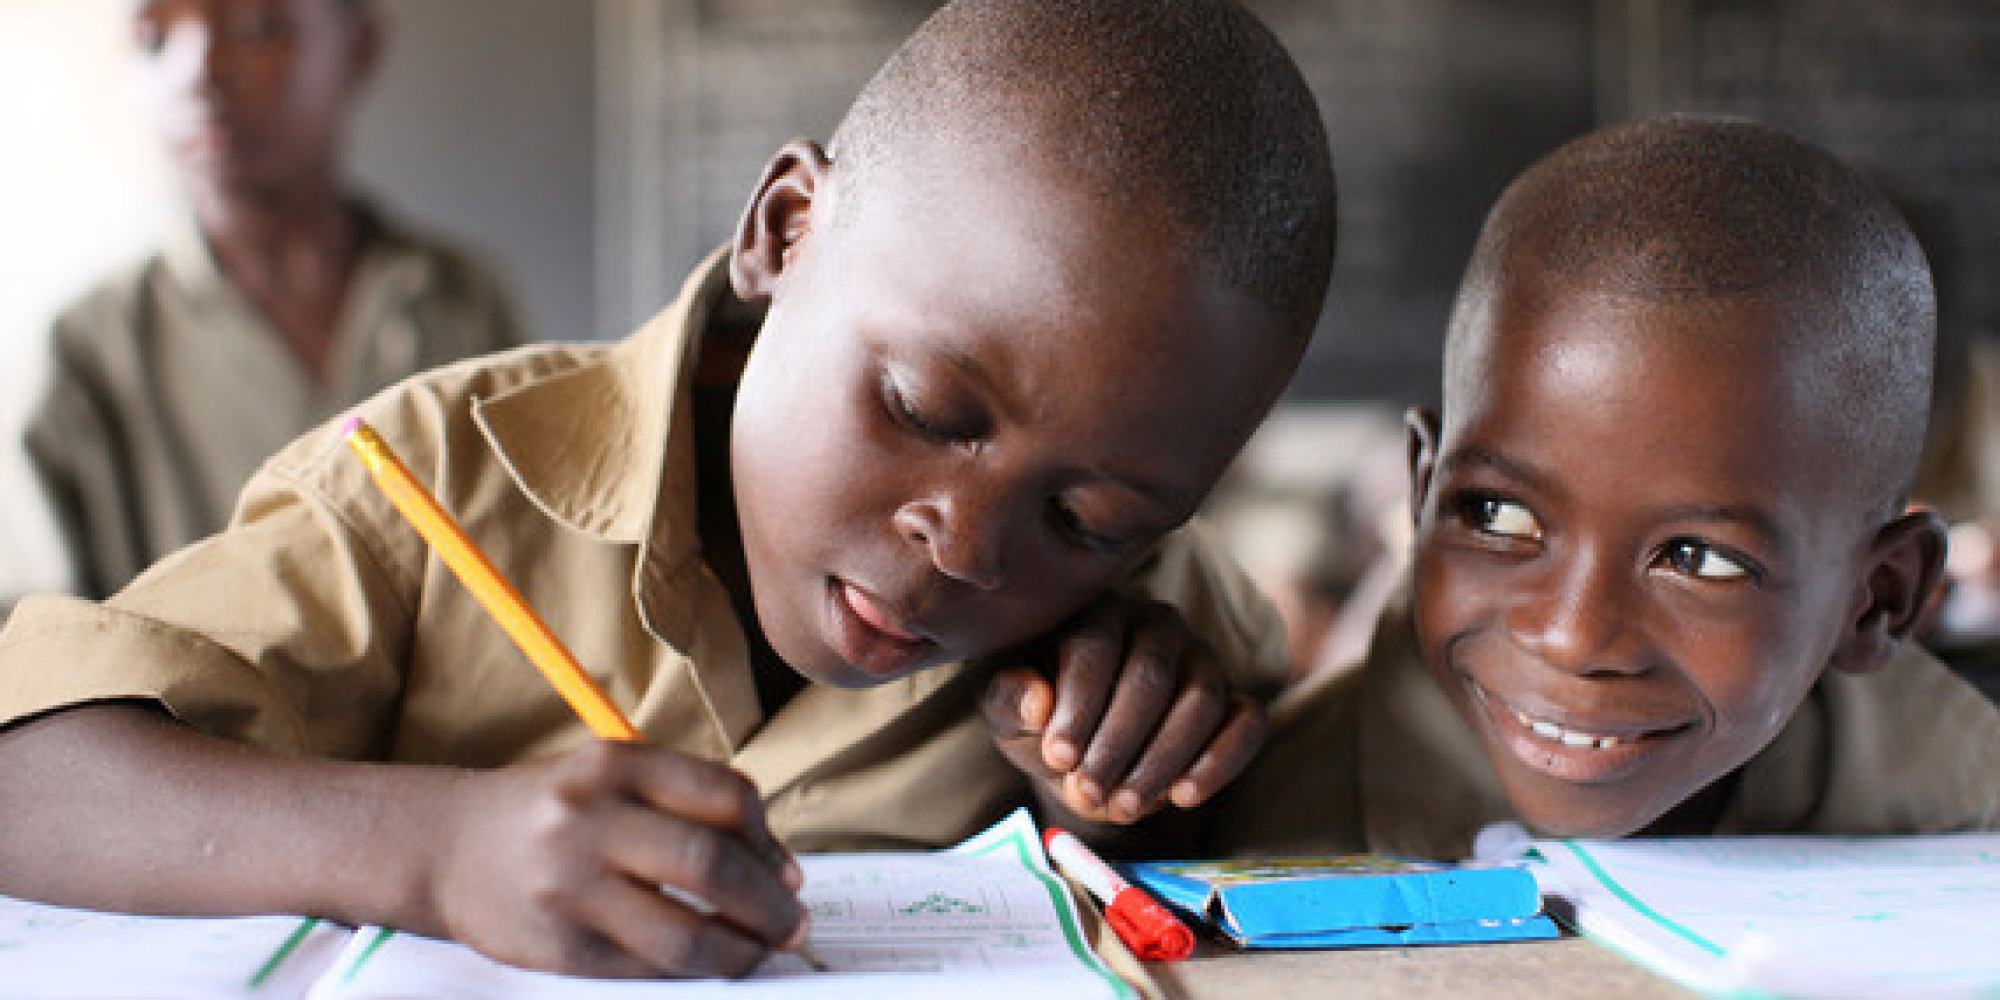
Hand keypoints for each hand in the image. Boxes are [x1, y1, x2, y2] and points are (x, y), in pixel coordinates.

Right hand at [426, 740, 805, 977]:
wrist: (446, 846)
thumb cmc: (551, 810)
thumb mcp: (614, 777)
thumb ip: (690, 807)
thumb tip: (780, 870)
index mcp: (616, 765)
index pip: (727, 799)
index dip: (771, 842)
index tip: (787, 872)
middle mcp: (591, 819)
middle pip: (713, 866)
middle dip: (769, 905)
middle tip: (792, 924)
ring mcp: (571, 887)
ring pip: (685, 936)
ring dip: (741, 951)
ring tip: (759, 951)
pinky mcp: (560, 947)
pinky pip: (647, 970)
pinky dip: (692, 972)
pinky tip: (708, 964)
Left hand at [982, 594, 1265, 825]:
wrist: (1089, 767)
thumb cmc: (1045, 728)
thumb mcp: (1009, 718)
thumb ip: (1009, 700)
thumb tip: (1038, 701)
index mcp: (1099, 613)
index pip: (1094, 646)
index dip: (1078, 705)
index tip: (1058, 757)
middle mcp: (1158, 625)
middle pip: (1150, 675)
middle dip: (1117, 742)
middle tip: (1088, 792)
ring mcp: (1204, 660)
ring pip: (1200, 700)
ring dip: (1161, 759)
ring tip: (1123, 806)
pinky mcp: (1237, 700)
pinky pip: (1248, 723)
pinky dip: (1220, 761)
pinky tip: (1183, 796)